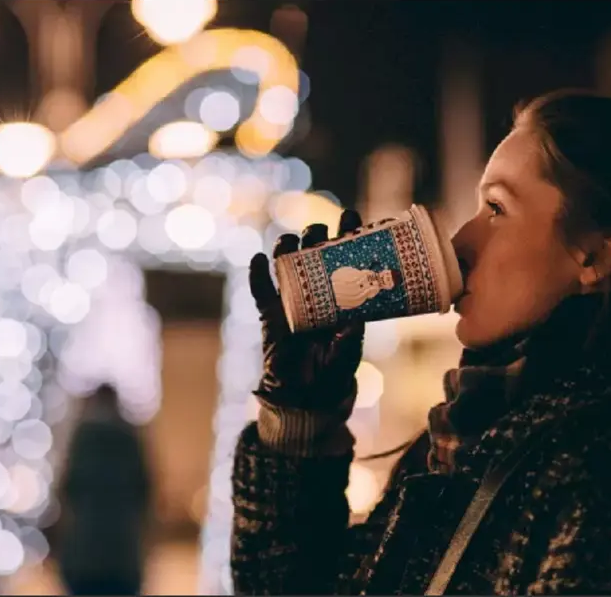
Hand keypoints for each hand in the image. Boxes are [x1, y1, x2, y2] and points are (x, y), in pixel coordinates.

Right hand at [249, 210, 365, 410]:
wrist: (307, 395)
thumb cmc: (334, 370)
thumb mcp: (347, 351)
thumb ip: (349, 336)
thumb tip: (352, 318)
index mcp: (340, 295)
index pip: (345, 257)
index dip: (346, 235)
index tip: (351, 216)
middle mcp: (316, 292)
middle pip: (313, 253)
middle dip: (316, 236)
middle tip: (321, 232)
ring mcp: (291, 301)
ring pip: (286, 265)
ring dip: (287, 248)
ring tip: (290, 241)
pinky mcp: (271, 315)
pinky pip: (261, 291)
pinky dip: (257, 275)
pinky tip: (258, 260)